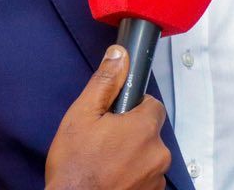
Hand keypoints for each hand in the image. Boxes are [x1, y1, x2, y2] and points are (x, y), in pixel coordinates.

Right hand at [45, 45, 170, 189]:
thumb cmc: (75, 167)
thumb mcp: (82, 116)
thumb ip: (105, 83)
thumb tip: (119, 55)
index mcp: (145, 128)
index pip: (153, 104)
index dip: (133, 107)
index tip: (114, 117)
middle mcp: (158, 154)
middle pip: (150, 132)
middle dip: (131, 134)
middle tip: (103, 142)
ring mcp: (157, 179)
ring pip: (148, 156)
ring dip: (132, 157)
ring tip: (104, 164)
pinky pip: (147, 178)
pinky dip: (133, 177)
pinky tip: (111, 179)